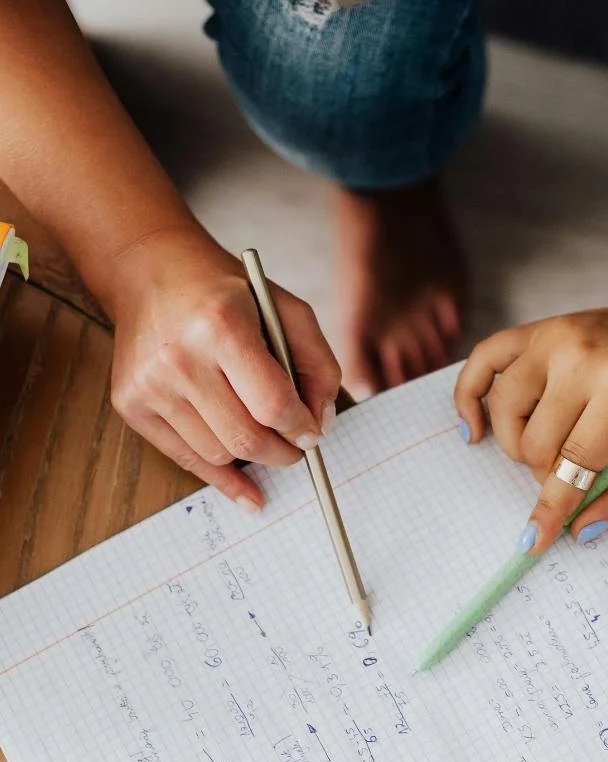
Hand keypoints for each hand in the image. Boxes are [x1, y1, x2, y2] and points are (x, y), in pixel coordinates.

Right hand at [106, 228, 340, 508]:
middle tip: (297, 448)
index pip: (273, 405)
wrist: (152, 271)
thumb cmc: (229, 293)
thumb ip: (317, 364)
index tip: (313, 434)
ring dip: (253, 457)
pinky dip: (222, 477)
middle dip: (283, 452)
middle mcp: (180, 358)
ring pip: (218, 453)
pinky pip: (185, 458)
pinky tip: (248, 490)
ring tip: (268, 439)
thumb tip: (322, 422)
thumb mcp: (287, 311)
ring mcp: (150, 385)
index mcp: (222, 327)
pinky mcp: (131, 404)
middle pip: (246, 437)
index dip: (302, 429)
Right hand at [454, 295, 607, 552]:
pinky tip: (475, 427)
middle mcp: (580, 356)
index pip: (575, 462)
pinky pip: (483, 360)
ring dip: (518, 443)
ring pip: (503, 410)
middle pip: (534, 442)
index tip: (532, 542)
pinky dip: (468, 396)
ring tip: (550, 446)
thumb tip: (581, 529)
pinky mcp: (536, 328)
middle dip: (550, 470)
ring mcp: (553, 336)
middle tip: (580, 465)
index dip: (553, 508)